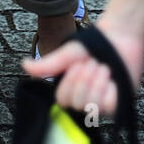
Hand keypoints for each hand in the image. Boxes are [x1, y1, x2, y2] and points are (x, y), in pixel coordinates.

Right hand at [23, 0, 143, 117]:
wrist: (118, 36)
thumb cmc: (91, 44)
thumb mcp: (67, 55)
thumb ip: (48, 64)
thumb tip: (23, 65)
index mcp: (71, 89)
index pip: (63, 100)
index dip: (71, 81)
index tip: (78, 63)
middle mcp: (85, 99)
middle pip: (78, 104)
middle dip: (85, 78)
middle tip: (92, 62)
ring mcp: (102, 103)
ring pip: (93, 106)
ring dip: (97, 81)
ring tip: (103, 67)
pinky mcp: (119, 102)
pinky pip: (109, 107)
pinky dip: (108, 89)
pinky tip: (111, 77)